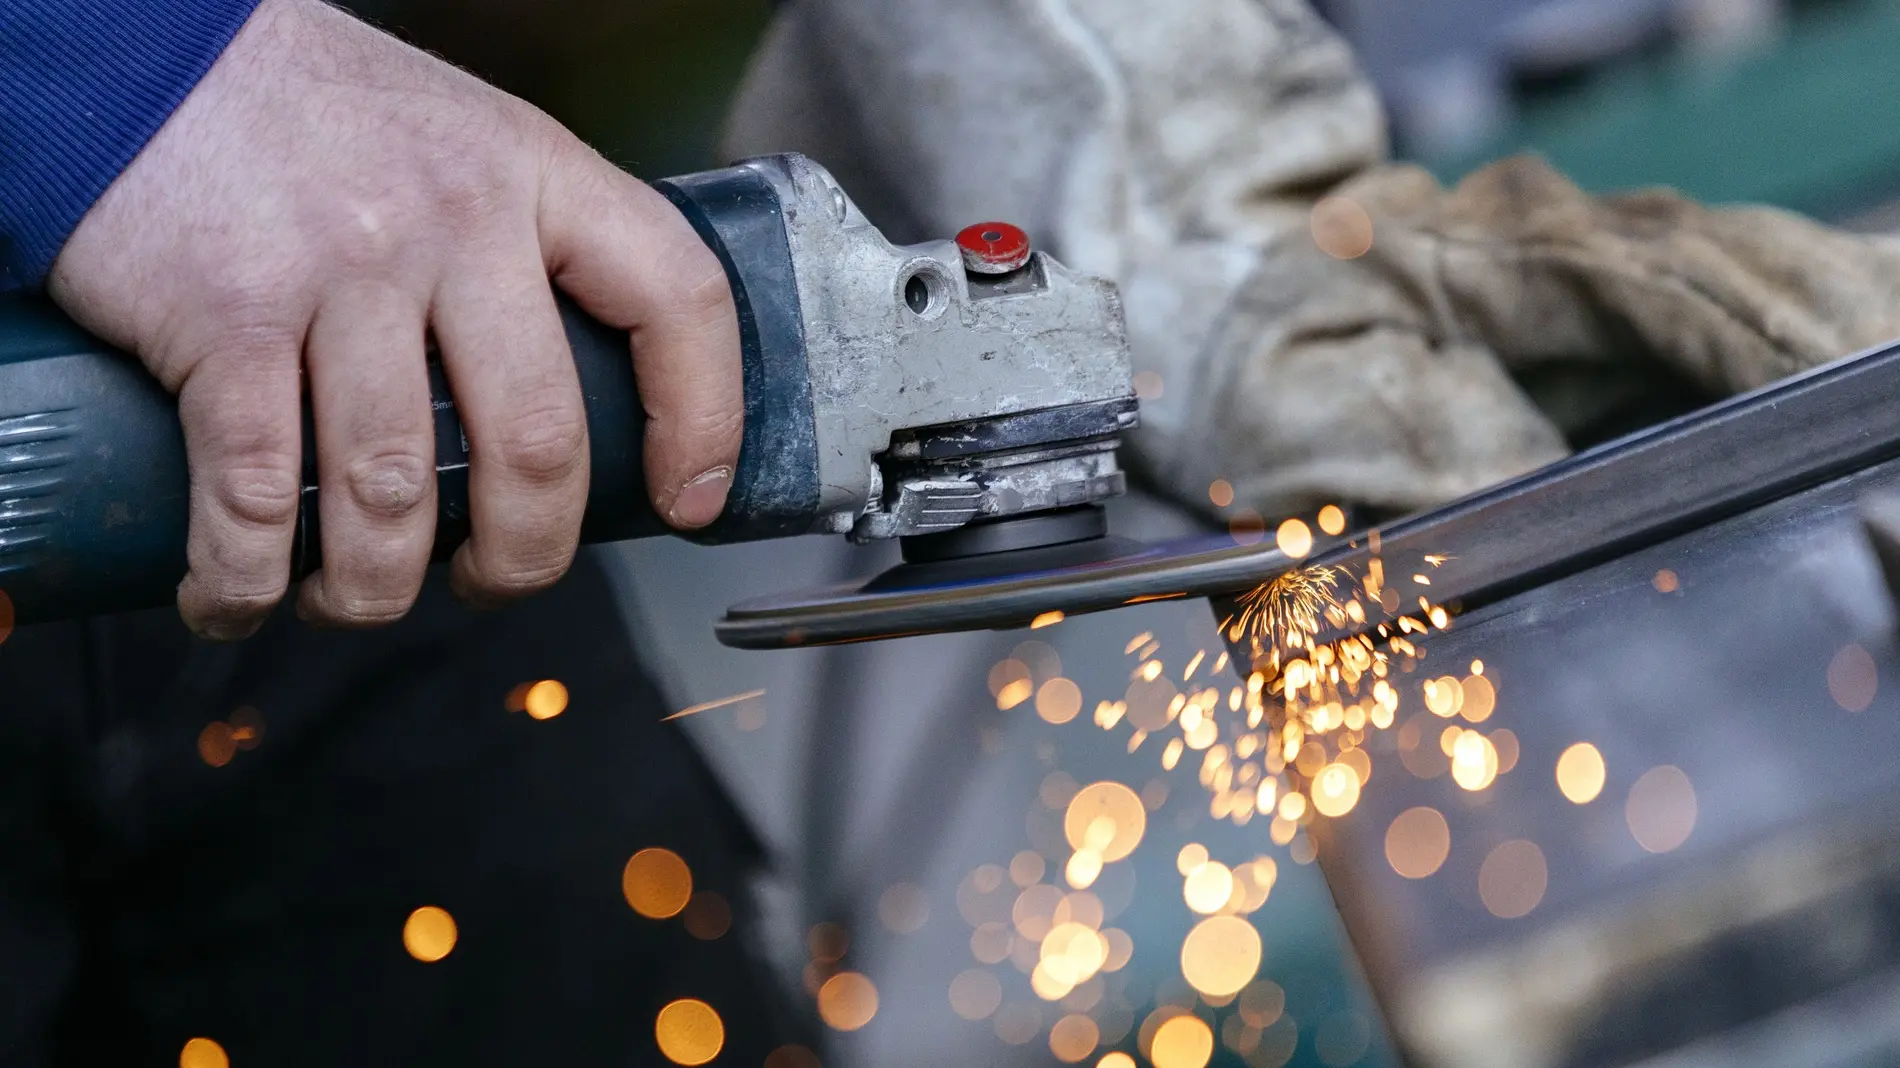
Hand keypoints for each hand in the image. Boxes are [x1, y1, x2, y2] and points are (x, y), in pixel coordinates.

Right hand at [48, 0, 741, 638]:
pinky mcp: (226, 317)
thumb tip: (568, 403)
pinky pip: (255, 495)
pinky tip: (239, 596)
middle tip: (495, 580)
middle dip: (523, 558)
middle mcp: (454, 220)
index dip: (704, 420)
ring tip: (352, 598)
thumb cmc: (306, 113)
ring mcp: (342, 269)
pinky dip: (245, 579)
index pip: (676, 299)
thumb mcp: (460, 144)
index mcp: (534, 174)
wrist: (135, 47)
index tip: (688, 500)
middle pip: (538, 444)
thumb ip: (523, 246)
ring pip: (396, 496)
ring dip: (374, 589)